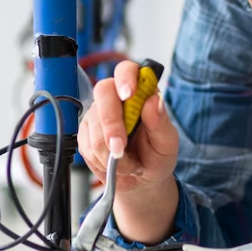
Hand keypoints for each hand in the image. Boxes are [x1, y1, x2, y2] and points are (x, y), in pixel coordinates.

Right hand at [77, 61, 179, 194]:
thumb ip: (160, 122)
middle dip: (111, 123)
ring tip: (127, 163)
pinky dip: (100, 160)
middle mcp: (116, 99)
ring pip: (93, 125)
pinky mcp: (85, 133)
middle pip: (103, 92)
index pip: (127, 70)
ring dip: (109, 152)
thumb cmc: (156, 156)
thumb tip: (153, 100)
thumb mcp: (166, 143)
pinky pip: (86, 144)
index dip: (125, 78)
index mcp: (139, 93)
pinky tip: (112, 163)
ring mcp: (98, 114)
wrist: (141, 180)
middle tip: (120, 148)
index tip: (128, 94)